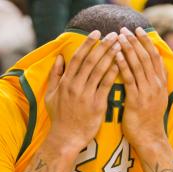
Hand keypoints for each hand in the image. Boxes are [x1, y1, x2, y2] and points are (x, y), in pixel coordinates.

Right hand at [45, 30, 120, 150]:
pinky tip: (121, 64)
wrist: (66, 138)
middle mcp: (75, 86)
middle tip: (114, 34)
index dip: (88, 44)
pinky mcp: (97, 105)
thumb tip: (59, 58)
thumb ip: (55, 75)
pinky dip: (113, 74)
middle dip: (103, 46)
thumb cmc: (59, 117)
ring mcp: (86, 95)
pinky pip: (106, 86)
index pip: (78, 58)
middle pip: (91, 61)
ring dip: (111, 56)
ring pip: (100, 71)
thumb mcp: (51, 95)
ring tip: (120, 45)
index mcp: (65, 82)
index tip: (97, 32)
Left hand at [115, 27, 168, 149]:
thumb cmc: (148, 119)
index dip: (147, 42)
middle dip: (135, 41)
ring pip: (138, 65)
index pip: (155, 56)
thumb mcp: (157, 98)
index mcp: (161, 83)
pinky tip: (117, 55)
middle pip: (146, 57)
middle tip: (124, 30)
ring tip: (119, 37)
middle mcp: (156, 85)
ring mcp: (147, 92)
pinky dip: (123, 65)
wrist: (149, 138)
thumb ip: (156, 82)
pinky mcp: (137, 99)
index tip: (138, 30)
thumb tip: (154, 67)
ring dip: (128, 49)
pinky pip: (130, 78)